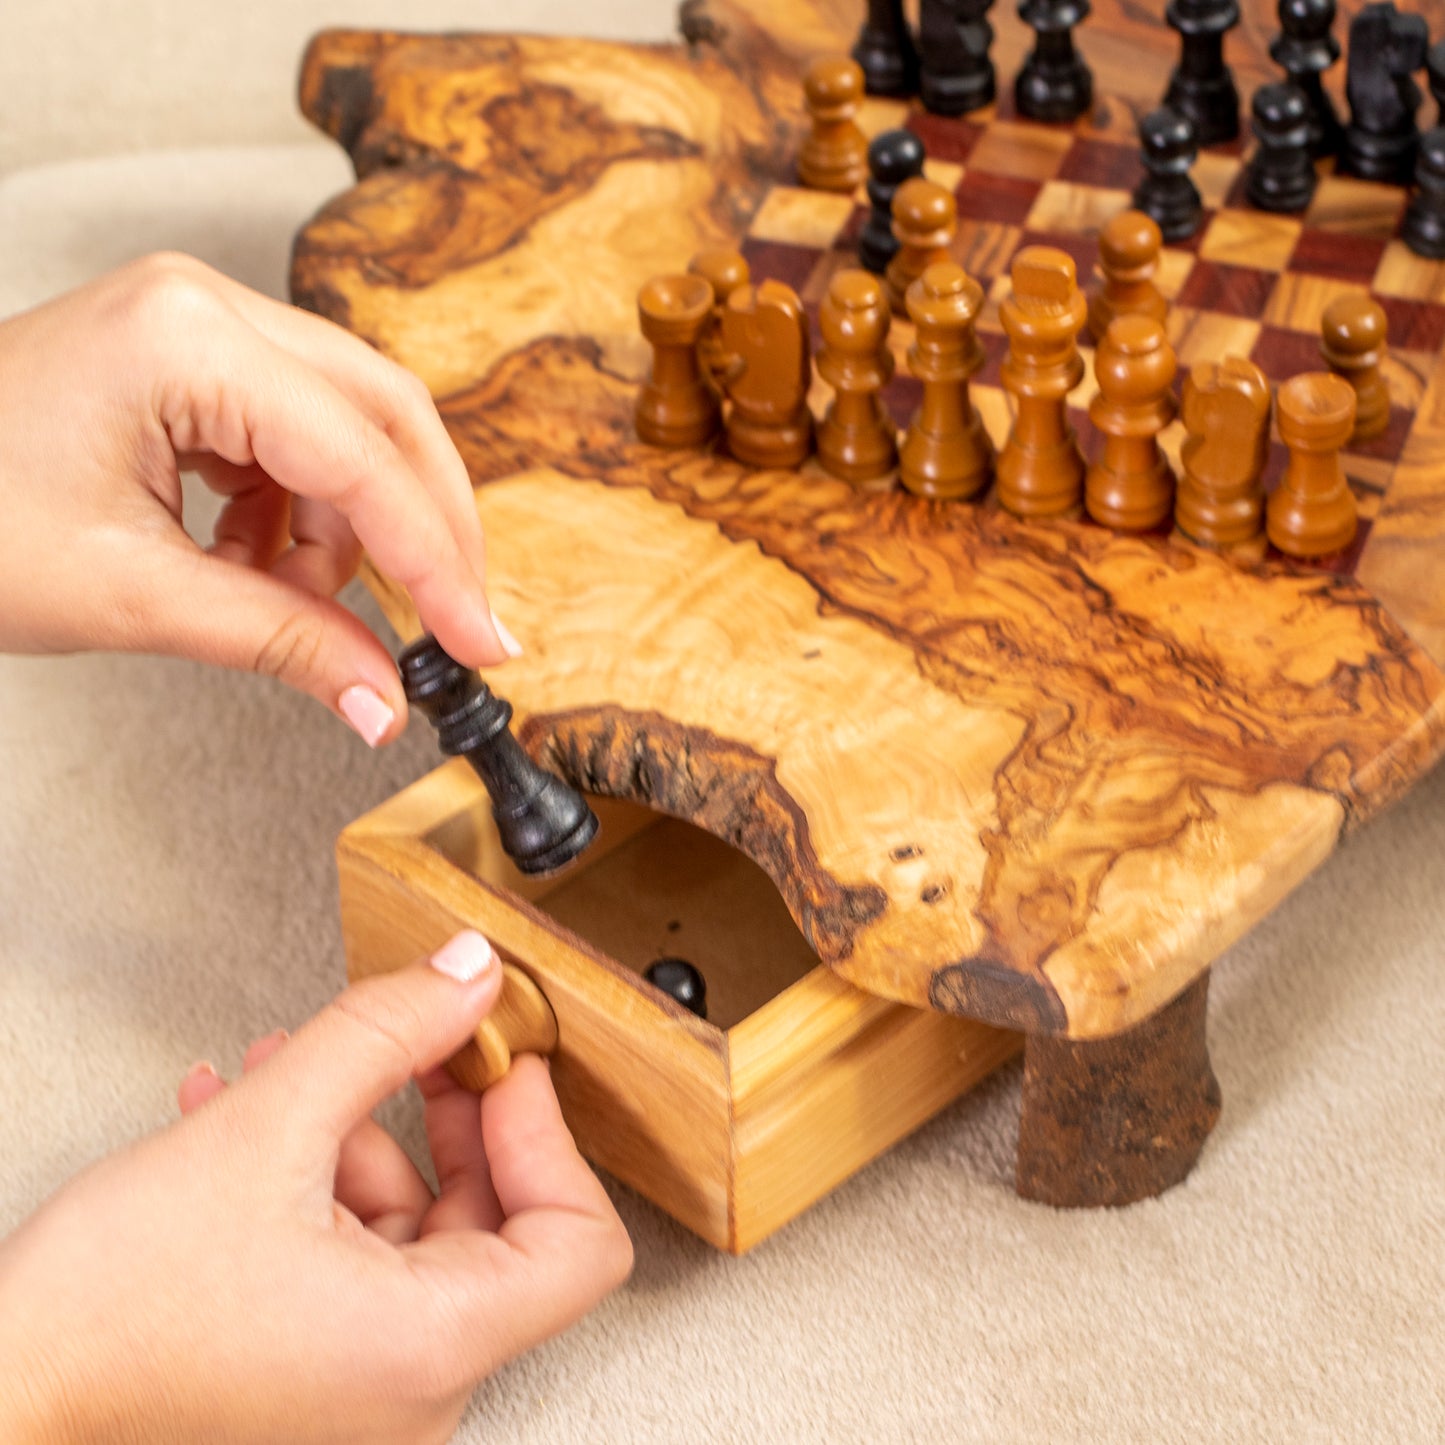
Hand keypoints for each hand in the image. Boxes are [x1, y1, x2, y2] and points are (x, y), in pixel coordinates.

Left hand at [0, 253, 513, 744]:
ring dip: (354, 531)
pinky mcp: (191, 361)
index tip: (479, 643)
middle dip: (427, 531)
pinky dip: (305, 517)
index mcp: (186, 339)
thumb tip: (383, 702)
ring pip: (351, 428)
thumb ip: (281, 643)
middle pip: (386, 417)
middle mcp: (207, 306)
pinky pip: (297, 438)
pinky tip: (260, 566)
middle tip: (455, 625)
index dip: (436, 562)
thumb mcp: (131, 596)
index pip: (361, 458)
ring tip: (300, 604)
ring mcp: (200, 325)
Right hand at [0, 933, 631, 1443]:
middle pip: (499, 1219)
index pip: (582, 1243)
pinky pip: (360, 1253)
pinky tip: (260, 1117)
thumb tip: (467, 974)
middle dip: (445, 1109)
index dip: (550, 1134)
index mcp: (429, 1348)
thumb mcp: (264, 1129)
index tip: (505, 1064)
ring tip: (295, 1067)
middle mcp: (412, 1388)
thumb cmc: (101, 1317)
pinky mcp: (316, 1368)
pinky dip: (325, 1176)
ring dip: (361, 1125)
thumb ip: (384, 1033)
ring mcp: (363, 1385)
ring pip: (416, 1224)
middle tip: (420, 1037)